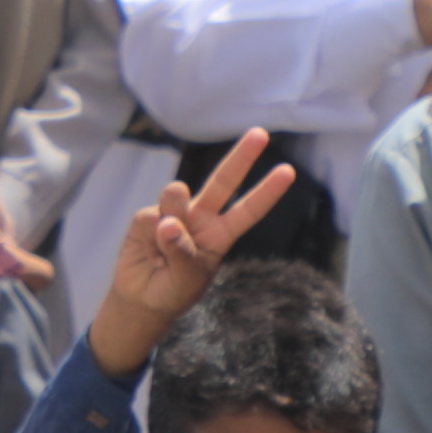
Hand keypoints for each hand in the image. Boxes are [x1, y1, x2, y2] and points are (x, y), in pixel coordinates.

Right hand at [88, 129, 292, 377]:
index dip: (267, 192)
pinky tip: (149, 255)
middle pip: (223, 181)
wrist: (142, 298)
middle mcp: (201, 217)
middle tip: (261, 133)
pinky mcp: (147, 216)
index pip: (248, 210)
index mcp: (221, 234)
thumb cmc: (174, 290)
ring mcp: (174, 213)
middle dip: (241, 157)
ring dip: (171, 214)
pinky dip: (148, 240)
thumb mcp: (187, 280)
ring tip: (164, 248)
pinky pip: (149, 217)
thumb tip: (167, 223)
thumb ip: (182, 252)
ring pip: (176, 194)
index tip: (289, 171)